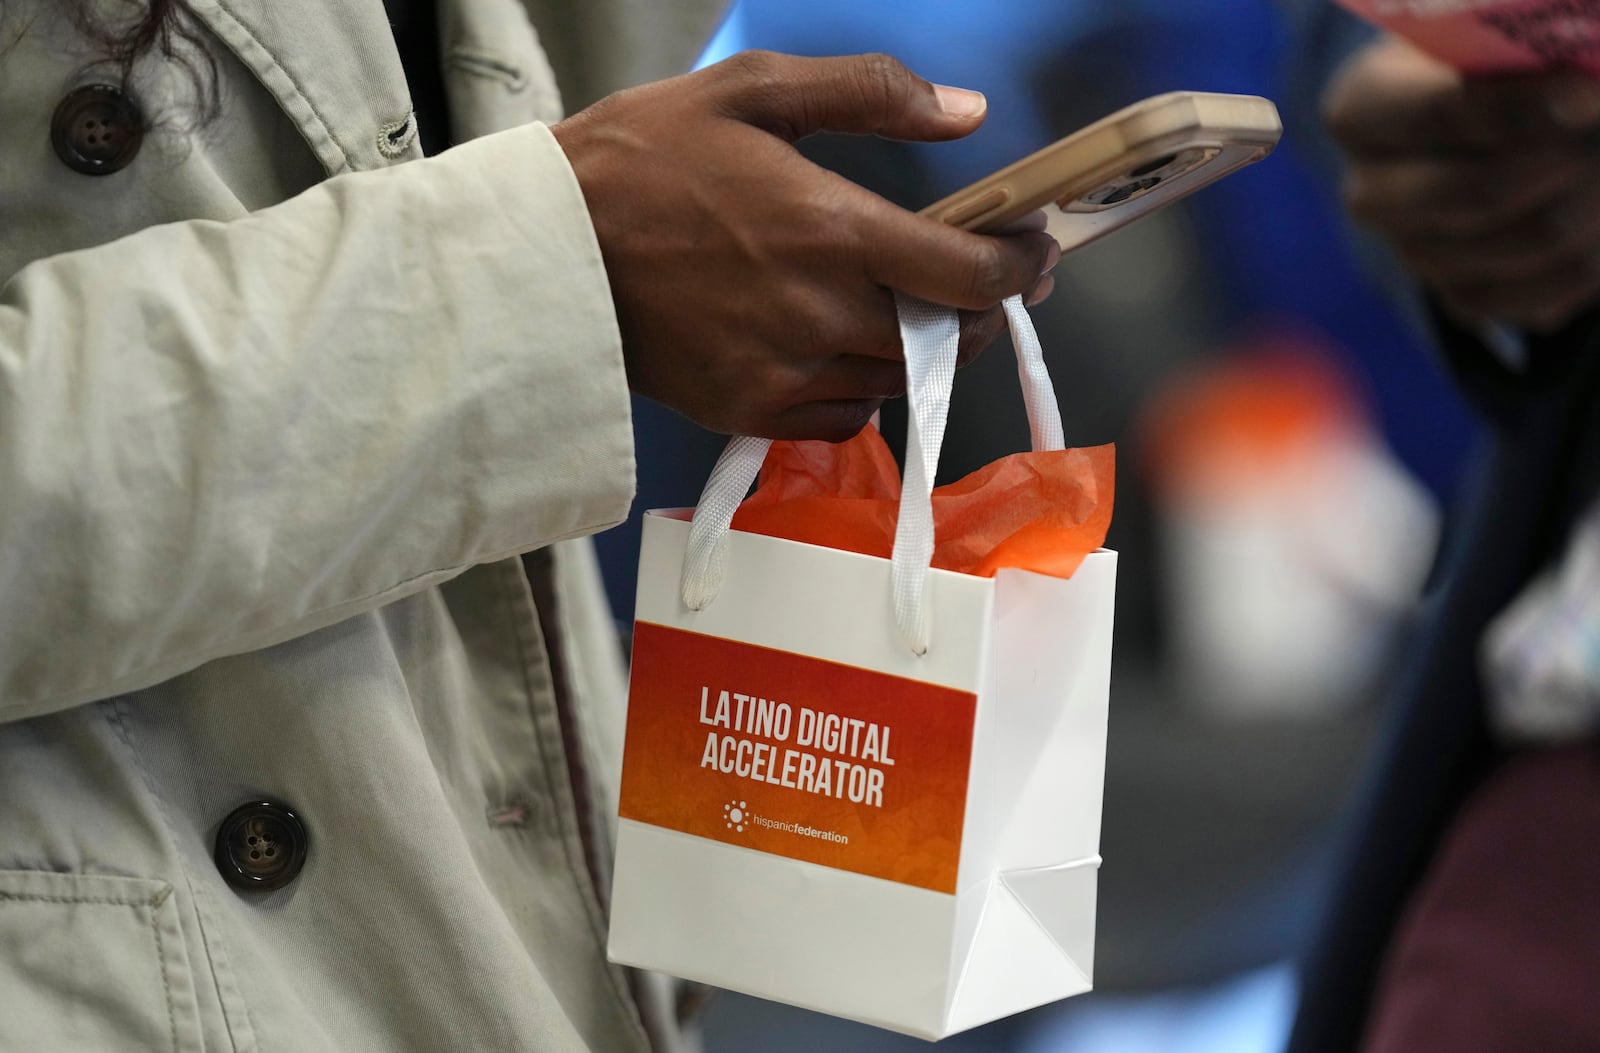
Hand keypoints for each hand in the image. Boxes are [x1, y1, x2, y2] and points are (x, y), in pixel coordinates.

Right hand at [552, 51, 1059, 439]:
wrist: (545, 252)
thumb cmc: (640, 161)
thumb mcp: (752, 90)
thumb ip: (871, 94)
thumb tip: (968, 112)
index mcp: (832, 230)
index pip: (970, 273)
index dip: (1018, 266)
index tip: (1029, 250)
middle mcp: (819, 315)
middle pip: (949, 338)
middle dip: (975, 308)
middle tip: (966, 276)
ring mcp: (783, 373)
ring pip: (896, 381)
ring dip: (914, 347)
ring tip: (891, 306)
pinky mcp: (748, 412)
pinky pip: (841, 419)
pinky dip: (858, 390)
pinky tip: (834, 349)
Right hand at [1324, 35, 1599, 331]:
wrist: (1488, 123)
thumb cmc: (1496, 61)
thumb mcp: (1497, 40)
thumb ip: (1529, 52)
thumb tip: (1584, 87)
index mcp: (1361, 110)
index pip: (1437, 113)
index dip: (1521, 107)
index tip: (1589, 95)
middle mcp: (1370, 191)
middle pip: (1477, 194)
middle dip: (1570, 163)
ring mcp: (1411, 251)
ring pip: (1528, 243)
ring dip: (1594, 205)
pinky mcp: (1459, 297)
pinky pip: (1542, 297)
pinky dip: (1591, 259)